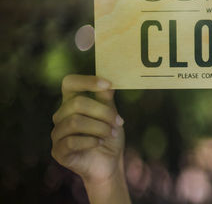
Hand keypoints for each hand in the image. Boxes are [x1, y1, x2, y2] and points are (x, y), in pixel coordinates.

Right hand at [51, 75, 129, 202]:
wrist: (109, 164)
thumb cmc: (109, 136)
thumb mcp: (112, 115)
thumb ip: (107, 100)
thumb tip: (107, 83)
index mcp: (72, 103)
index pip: (69, 83)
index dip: (87, 81)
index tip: (107, 84)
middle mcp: (61, 116)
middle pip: (76, 103)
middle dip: (103, 112)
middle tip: (119, 122)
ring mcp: (57, 134)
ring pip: (75, 122)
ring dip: (99, 127)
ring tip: (112, 133)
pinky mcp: (58, 152)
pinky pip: (71, 141)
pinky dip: (91, 141)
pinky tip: (100, 143)